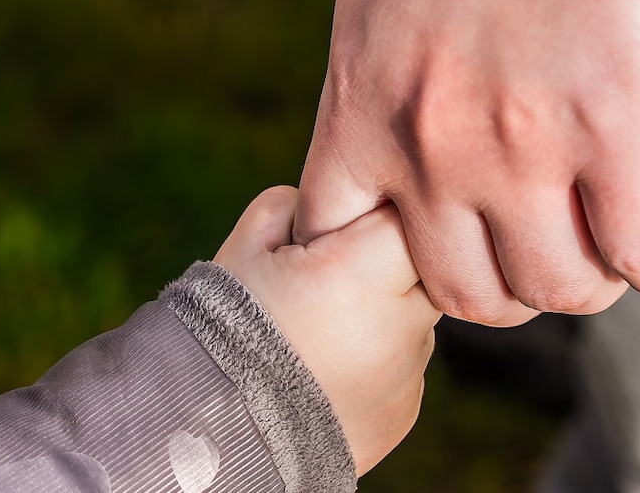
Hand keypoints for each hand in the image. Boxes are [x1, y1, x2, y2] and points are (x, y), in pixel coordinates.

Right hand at [214, 186, 440, 475]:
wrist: (214, 435)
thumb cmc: (222, 332)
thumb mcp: (244, 250)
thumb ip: (292, 208)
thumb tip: (324, 204)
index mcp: (359, 275)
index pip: (406, 218)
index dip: (376, 215)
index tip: (346, 230)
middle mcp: (397, 325)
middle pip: (424, 268)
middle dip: (388, 263)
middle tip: (335, 278)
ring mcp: (406, 372)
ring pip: (416, 318)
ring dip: (384, 313)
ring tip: (323, 332)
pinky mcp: (405, 409)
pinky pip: (405, 363)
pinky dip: (378, 358)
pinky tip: (329, 368)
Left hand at [295, 0, 639, 325]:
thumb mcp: (381, 9)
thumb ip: (394, 89)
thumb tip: (431, 143)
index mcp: (362, 112)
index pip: (342, 249)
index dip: (390, 272)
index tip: (433, 254)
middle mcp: (431, 150)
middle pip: (466, 293)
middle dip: (507, 287)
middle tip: (541, 254)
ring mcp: (522, 149)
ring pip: (556, 289)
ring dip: (588, 282)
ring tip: (610, 253)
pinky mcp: (618, 127)